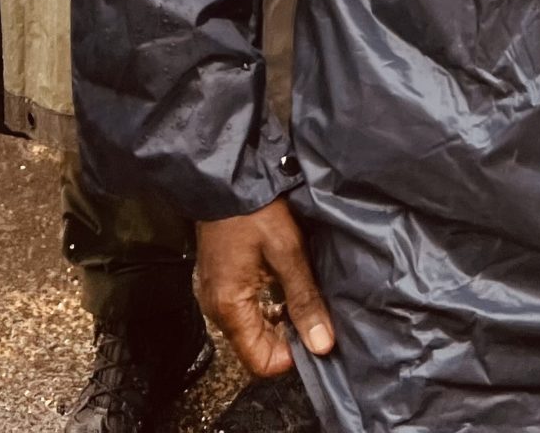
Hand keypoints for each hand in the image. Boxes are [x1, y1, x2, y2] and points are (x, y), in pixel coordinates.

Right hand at [195, 198, 334, 378]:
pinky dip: (266, 305)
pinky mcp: (221, 281)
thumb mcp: (287, 252)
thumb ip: (304, 299)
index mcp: (230, 307)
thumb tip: (322, 344)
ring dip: (279, 321)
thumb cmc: (253, 211)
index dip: (291, 356)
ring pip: (252, 328)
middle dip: (288, 338)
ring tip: (302, 295)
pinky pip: (245, 309)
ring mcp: (216, 295)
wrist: (225, 178)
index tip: (314, 333)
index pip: (260, 362)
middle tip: (313, 312)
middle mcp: (217, 308)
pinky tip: (283, 283)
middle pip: (255, 347)